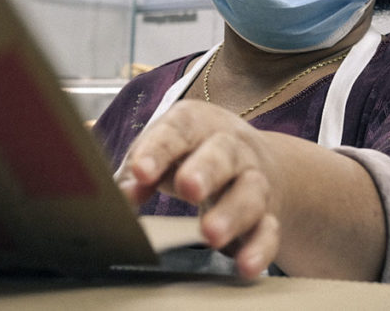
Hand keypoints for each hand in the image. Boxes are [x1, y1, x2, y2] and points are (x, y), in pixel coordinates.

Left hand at [114, 99, 281, 278]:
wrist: (253, 160)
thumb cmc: (191, 153)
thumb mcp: (161, 150)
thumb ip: (138, 170)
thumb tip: (120, 196)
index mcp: (197, 124)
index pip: (178, 130)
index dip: (159, 148)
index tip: (141, 172)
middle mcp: (231, 148)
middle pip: (222, 154)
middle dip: (205, 170)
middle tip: (187, 188)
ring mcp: (254, 180)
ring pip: (250, 193)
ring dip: (231, 214)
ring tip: (210, 235)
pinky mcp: (268, 214)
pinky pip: (269, 230)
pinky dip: (259, 248)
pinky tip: (245, 266)